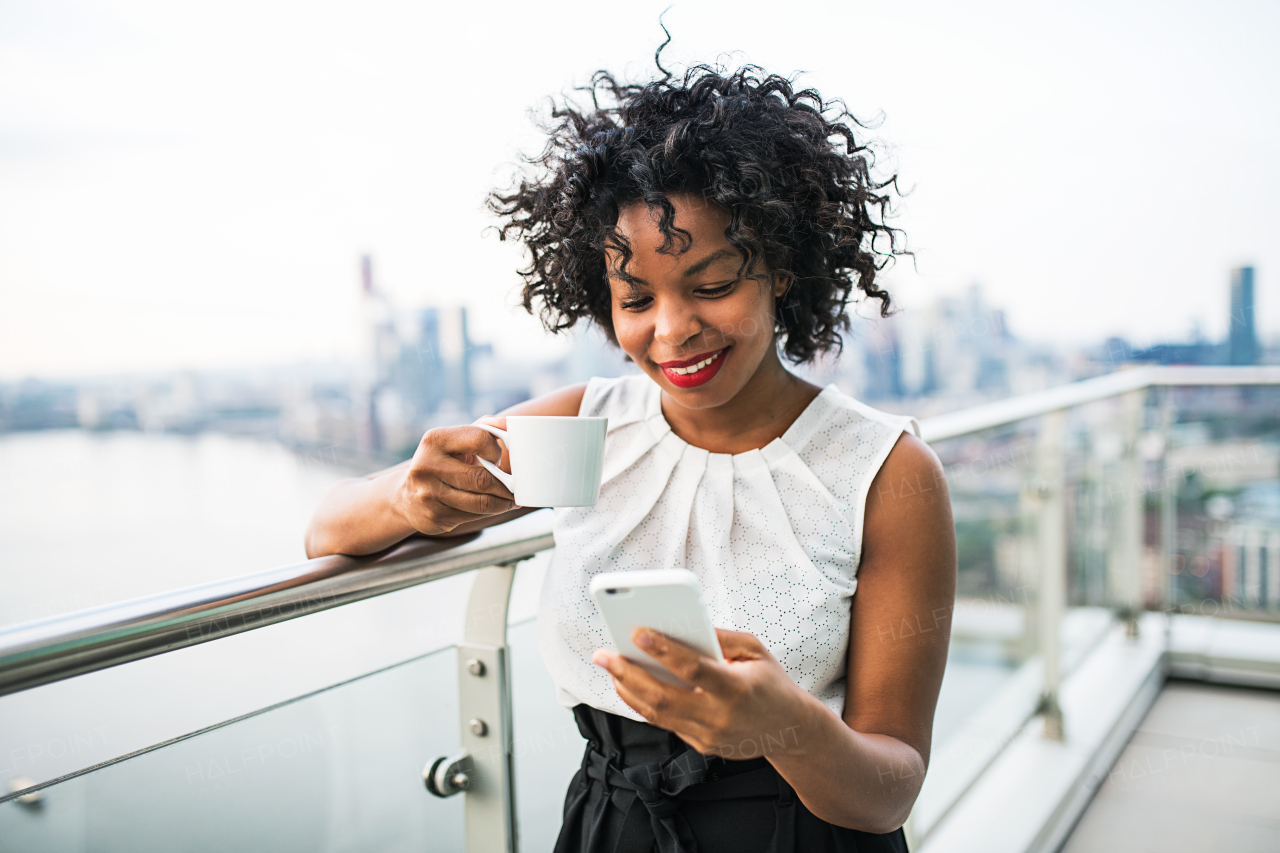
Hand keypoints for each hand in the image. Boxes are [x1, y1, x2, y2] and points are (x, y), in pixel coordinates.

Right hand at [392, 416, 517, 535]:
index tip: (499, 458)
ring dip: (504, 502)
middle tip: (517, 486)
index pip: (479, 439)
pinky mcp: (434, 517)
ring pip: (482, 502)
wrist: (408, 498)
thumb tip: (509, 423)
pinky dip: (492, 512)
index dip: (496, 450)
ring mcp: (429, 494)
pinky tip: (498, 507)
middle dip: (507, 485)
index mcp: (435, 440)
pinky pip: (474, 516)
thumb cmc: (442, 462)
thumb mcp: (456, 441)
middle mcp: (427, 466)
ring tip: (513, 498)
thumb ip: (483, 428)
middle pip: (483, 478)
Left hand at [592, 628, 817, 759]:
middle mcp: (719, 716)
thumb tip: (681, 624)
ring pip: (656, 714)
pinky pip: (665, 723)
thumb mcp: (754, 650)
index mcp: (736, 689)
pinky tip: (629, 684)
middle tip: (604, 654)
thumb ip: (720, 636)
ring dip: (627, 689)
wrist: (790, 729)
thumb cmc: (771, 682)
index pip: (692, 668)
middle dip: (627, 673)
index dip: (663, 650)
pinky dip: (643, 703)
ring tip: (610, 667)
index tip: (638, 632)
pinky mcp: (701, 745)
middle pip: (662, 696)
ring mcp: (708, 735)